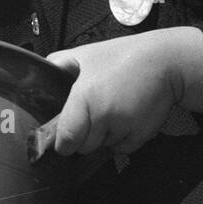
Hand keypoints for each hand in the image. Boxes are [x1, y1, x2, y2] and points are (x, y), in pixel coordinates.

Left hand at [39, 32, 182, 156]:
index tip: (65, 134)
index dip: (63, 141)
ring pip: (102, 148)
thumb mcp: (85, 54)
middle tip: (91, 115)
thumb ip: (57, 66)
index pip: (66, 140)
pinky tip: (126, 118)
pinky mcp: (142, 136)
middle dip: (83, 137)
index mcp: (84, 98)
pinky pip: (122, 149)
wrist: (166, 62)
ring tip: (111, 112)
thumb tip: (36, 77)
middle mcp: (103, 117)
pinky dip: (121, 139)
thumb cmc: (122, 56)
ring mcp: (124, 128)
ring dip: (102, 138)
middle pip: (83, 147)